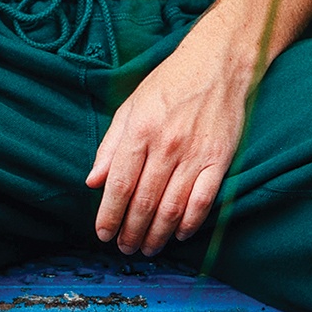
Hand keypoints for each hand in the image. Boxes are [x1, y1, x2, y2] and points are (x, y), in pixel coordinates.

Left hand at [86, 24, 252, 256]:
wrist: (217, 63)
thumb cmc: (170, 82)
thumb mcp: (131, 105)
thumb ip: (111, 144)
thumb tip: (92, 180)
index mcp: (140, 129)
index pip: (119, 183)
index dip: (108, 214)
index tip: (102, 234)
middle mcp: (166, 145)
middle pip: (144, 202)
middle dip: (131, 231)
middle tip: (124, 248)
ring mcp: (195, 154)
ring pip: (171, 208)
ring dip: (156, 235)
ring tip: (147, 248)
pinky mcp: (219, 160)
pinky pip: (203, 202)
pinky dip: (189, 224)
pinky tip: (178, 234)